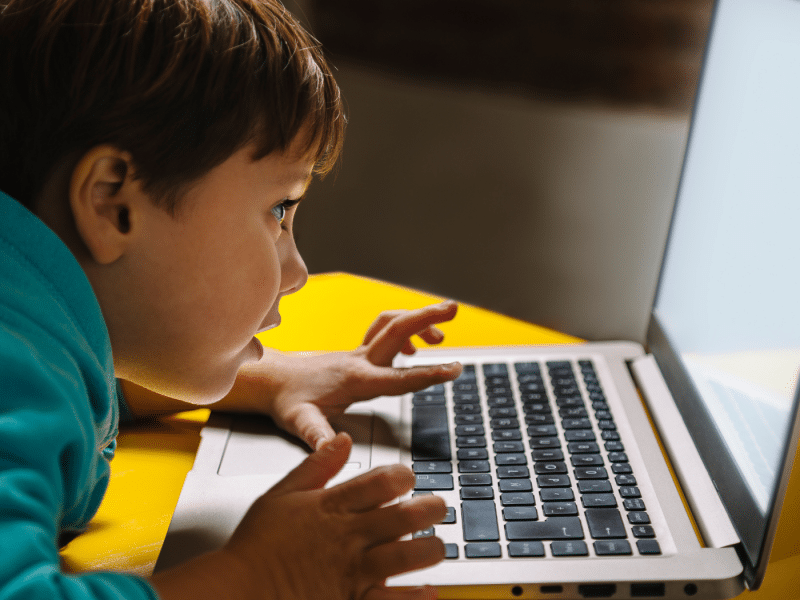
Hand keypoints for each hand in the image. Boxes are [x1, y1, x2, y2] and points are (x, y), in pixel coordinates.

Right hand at [224, 433, 445, 599]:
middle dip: (429, 509)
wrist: (238, 589)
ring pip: (405, 557)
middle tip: (438, 507)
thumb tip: (342, 439)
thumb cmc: (258, 544)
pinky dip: (414, 597)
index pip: (380, 482)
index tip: (408, 477)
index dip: (403, 476)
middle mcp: (347, 537)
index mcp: (332, 507)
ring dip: (429, 551)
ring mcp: (351, 571)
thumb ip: (316, 466)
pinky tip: (428, 590)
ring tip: (437, 546)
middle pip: (403, 517)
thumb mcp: (282, 493)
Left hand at [262, 301, 461, 449]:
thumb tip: (331, 449)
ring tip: (442, 331)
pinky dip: (404, 330)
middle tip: (454, 309)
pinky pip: (384, 331)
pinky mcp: (356, 353)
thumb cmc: (288, 402)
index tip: (453, 369)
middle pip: (397, 330)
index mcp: (356, 379)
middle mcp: (360, 360)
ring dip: (418, 320)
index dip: (429, 373)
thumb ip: (317, 435)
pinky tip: (413, 347)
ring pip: (391, 324)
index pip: (399, 376)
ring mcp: (358, 354)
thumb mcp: (300, 422)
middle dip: (427, 317)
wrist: (273, 381)